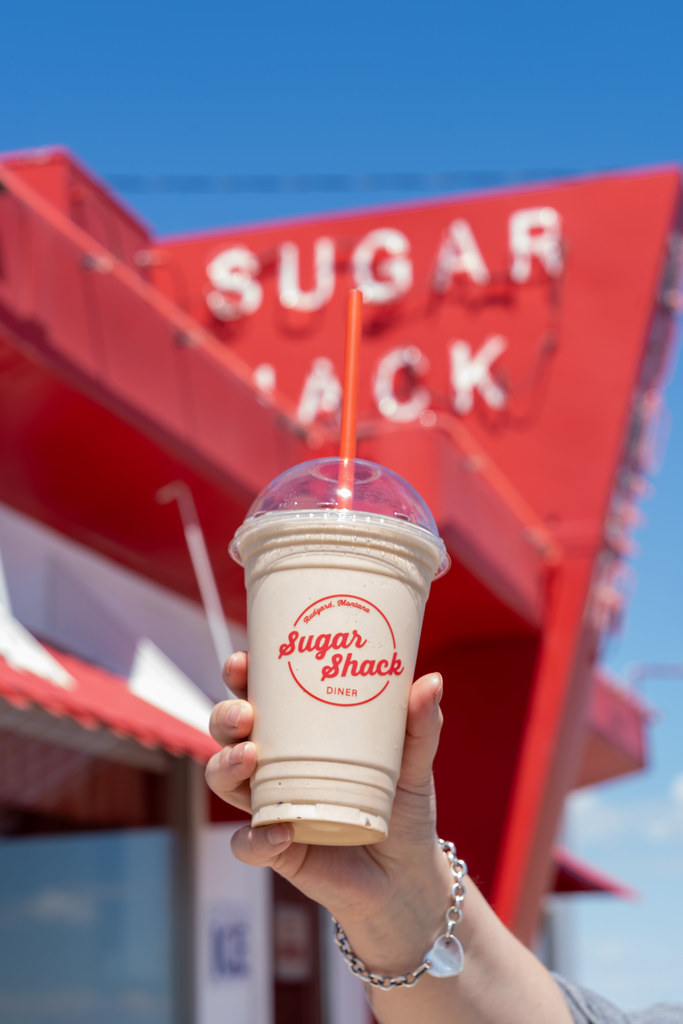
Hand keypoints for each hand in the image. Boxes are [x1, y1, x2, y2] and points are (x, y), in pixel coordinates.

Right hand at [205, 651, 451, 971]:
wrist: (408, 875)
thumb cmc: (402, 805)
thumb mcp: (414, 760)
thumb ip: (420, 724)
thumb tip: (431, 681)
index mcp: (298, 731)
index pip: (258, 694)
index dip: (240, 676)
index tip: (243, 662)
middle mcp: (274, 765)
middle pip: (227, 733)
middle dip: (224, 717)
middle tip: (245, 714)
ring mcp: (271, 807)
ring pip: (224, 781)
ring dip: (225, 766)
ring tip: (249, 758)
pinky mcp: (277, 851)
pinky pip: (248, 845)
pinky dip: (256, 838)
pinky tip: (280, 832)